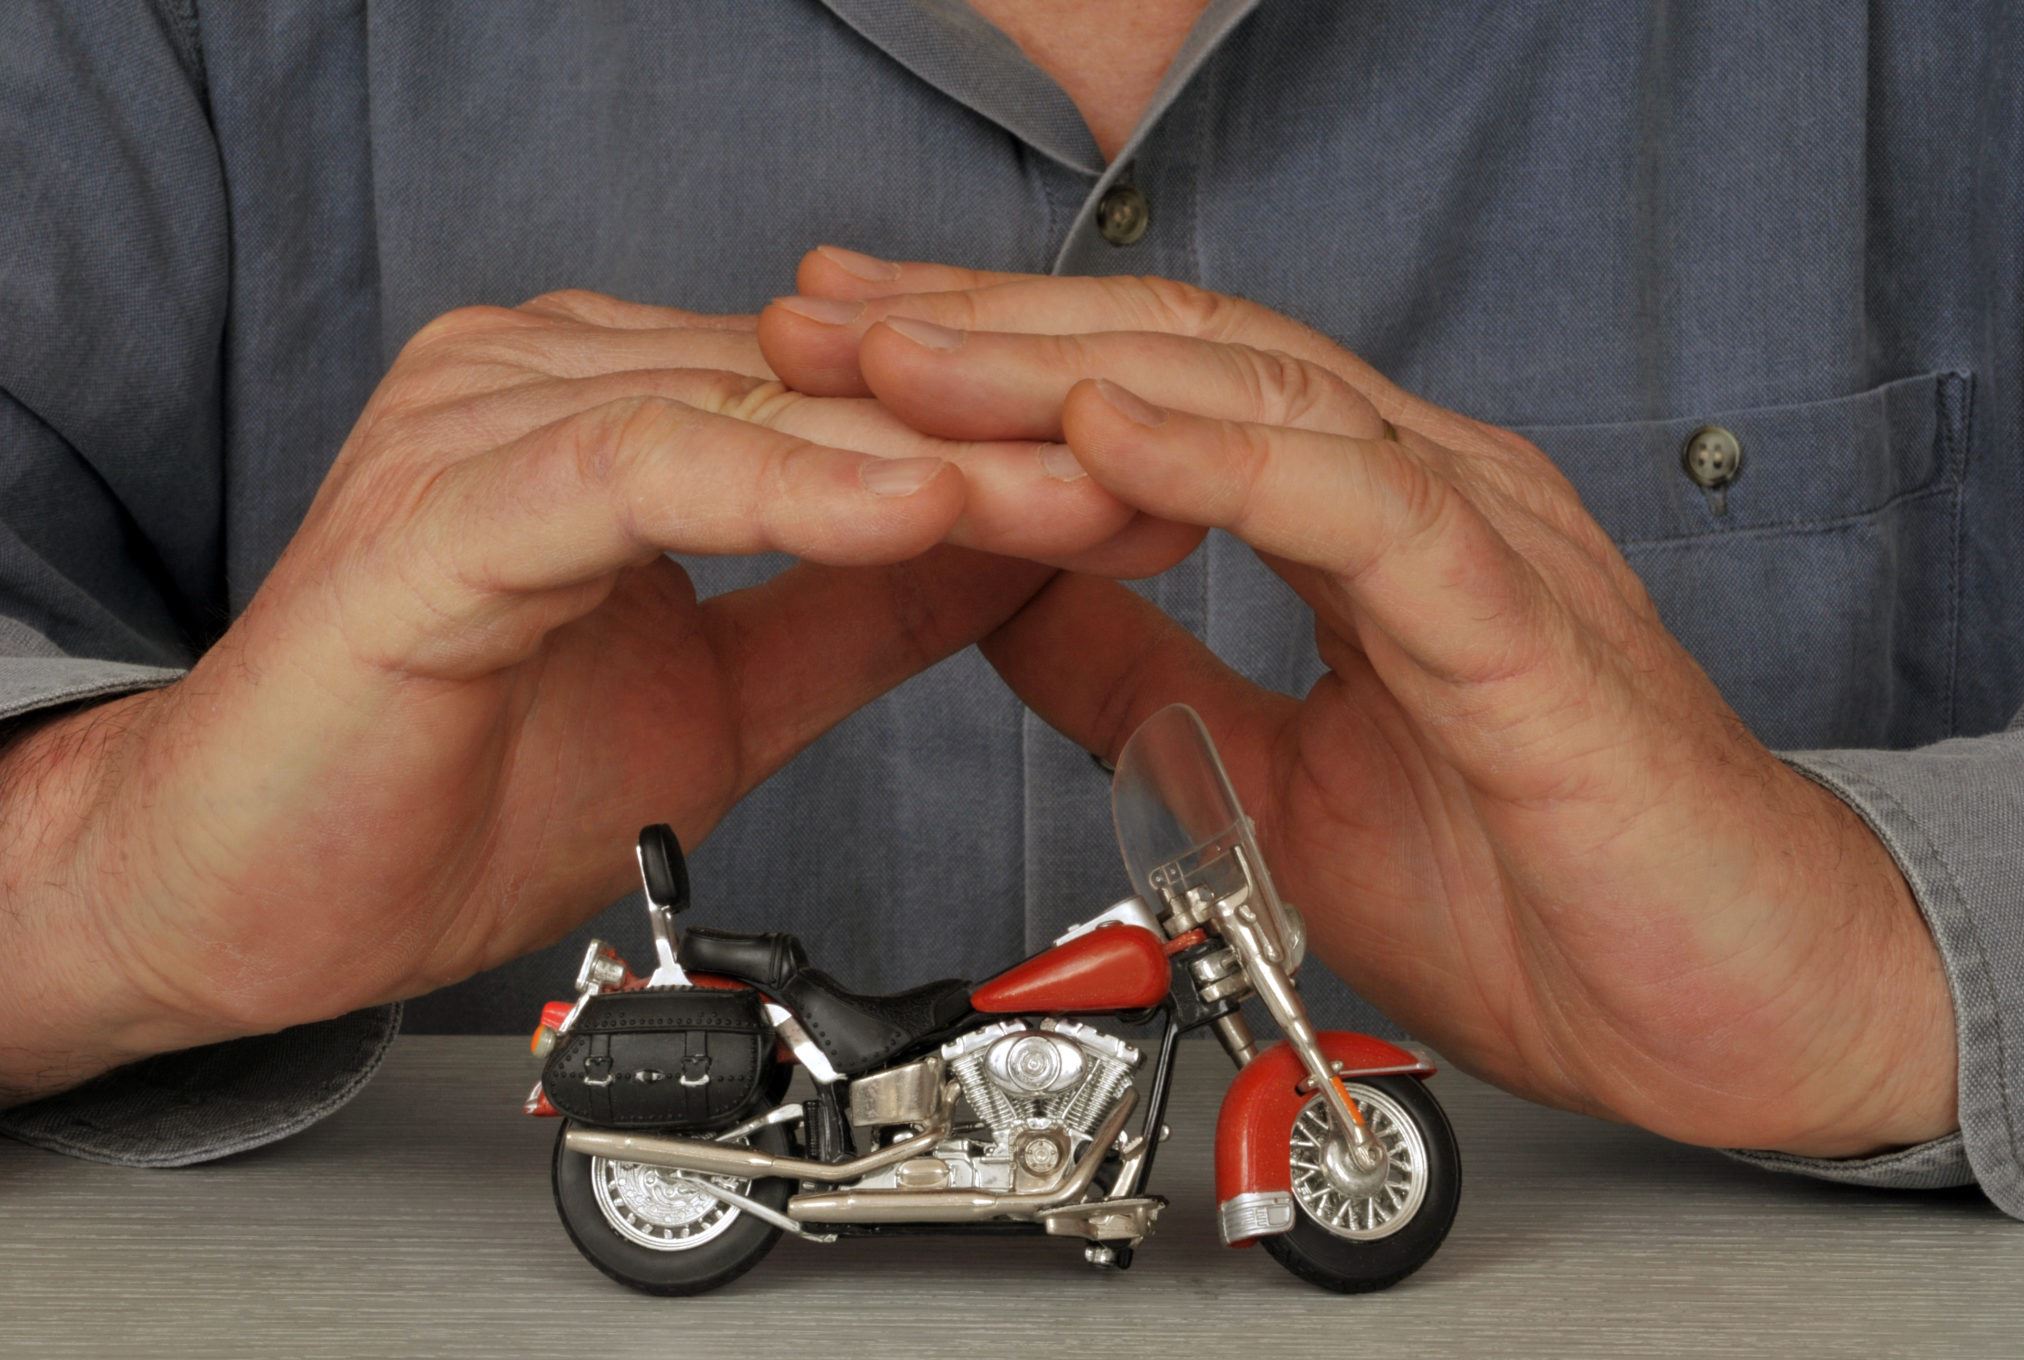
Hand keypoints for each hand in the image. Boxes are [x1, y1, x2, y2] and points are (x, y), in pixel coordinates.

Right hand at [0, 288, 1138, 1099]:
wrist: (261, 896)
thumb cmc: (458, 786)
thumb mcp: (724, 694)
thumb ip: (852, 613)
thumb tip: (997, 556)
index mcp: (620, 415)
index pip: (854, 402)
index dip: (1014, 443)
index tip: (1156, 488)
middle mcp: (554, 387)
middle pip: (828, 389)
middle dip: (1007, 440)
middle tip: (1169, 477)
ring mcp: (488, 427)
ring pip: (755, 411)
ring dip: (934, 460)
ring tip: (1082, 496)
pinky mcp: (441, 507)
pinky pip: (642, 472)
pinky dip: (784, 489)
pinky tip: (909, 509)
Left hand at [756, 256, 1958, 1157]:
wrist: (1737, 1009)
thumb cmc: (1537, 888)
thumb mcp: (1268, 769)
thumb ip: (1145, 670)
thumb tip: (1002, 602)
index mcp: (1353, 520)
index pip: (1149, 387)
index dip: (988, 358)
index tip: (840, 346)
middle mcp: (1413, 493)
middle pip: (1175, 353)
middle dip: (983, 328)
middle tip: (819, 306)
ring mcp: (1475, 541)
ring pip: (1254, 400)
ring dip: (1062, 366)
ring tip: (905, 347)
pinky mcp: (1523, 627)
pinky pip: (1363, 509)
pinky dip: (1225, 459)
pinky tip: (1100, 425)